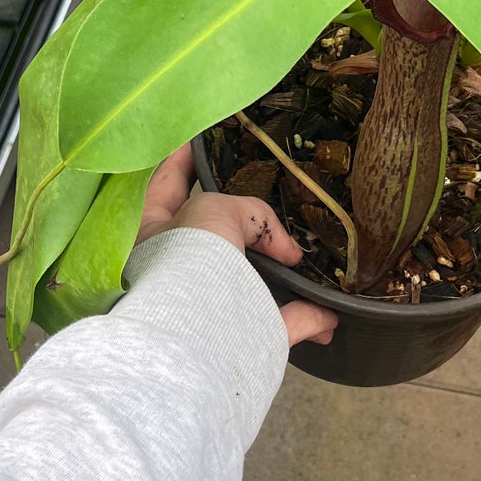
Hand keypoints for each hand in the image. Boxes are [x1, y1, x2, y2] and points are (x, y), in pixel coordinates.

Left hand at [137, 147, 336, 348]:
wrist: (190, 337)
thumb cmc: (184, 262)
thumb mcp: (213, 209)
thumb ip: (248, 212)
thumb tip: (282, 251)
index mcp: (149, 232)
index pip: (165, 182)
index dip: (182, 158)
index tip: (200, 138)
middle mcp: (172, 270)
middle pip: (212, 234)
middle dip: (241, 221)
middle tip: (270, 197)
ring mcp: (205, 308)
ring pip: (247, 284)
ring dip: (280, 275)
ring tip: (305, 257)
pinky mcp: (237, 341)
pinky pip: (279, 325)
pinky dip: (307, 319)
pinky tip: (330, 314)